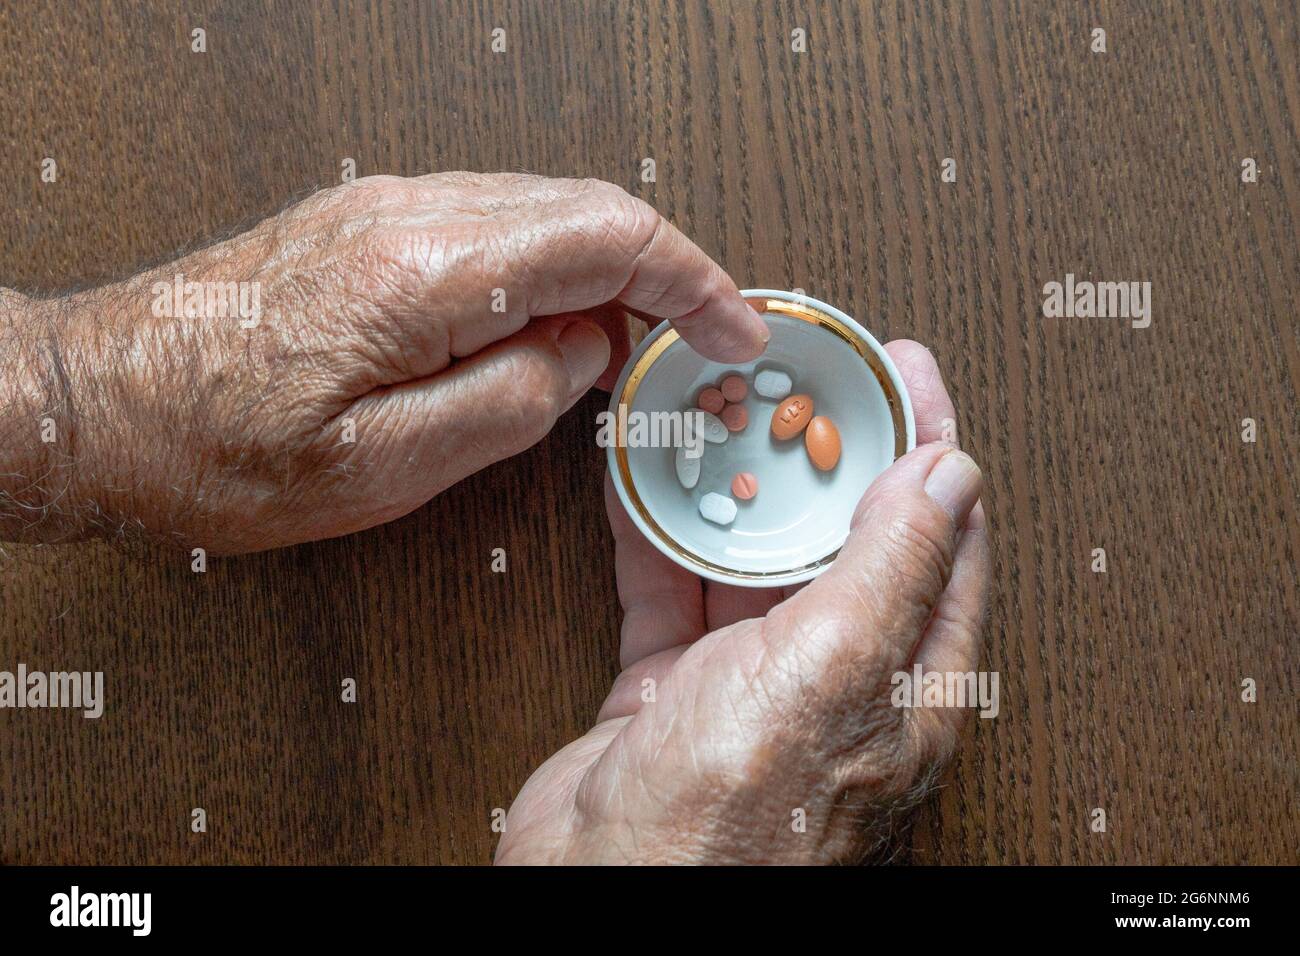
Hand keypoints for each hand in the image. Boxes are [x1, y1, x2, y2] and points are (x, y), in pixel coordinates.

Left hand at [0, 173, 767, 550]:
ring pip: (545, 211)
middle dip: (665, 274)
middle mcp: (411, 215)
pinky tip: (546, 328)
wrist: (95, 403)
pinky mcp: (368, 224)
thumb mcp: (381, 469)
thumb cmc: (214, 448)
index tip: (735, 329)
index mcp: (425, 271)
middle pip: (588, 206)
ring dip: (609, 272)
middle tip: (698, 346)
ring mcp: (387, 207)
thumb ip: (507, 403)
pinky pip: (494, 227)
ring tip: (630, 352)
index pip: (608, 236)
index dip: (695, 280)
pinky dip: (550, 269)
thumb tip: (583, 351)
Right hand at [497, 341, 989, 863]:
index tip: (904, 370)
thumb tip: (950, 473)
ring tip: (721, 408)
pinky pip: (669, 590)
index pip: (943, 538)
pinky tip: (642, 476)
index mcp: (907, 682)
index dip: (932, 443)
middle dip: (825, 449)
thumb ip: (893, 566)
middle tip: (806, 373)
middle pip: (843, 537)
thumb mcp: (835, 669)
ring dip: (735, 485)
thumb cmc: (733, 818)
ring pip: (750, 558)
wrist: (605, 894)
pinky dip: (655, 532)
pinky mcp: (673, 692)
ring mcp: (750, 687)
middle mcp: (836, 681)